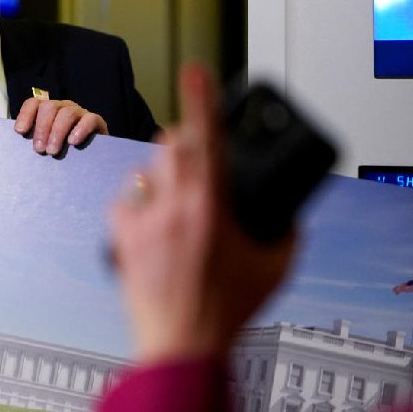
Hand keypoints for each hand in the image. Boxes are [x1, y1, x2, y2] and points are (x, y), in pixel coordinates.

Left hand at [14, 98, 107, 154]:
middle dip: (42, 128)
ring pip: (67, 113)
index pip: (34, 103)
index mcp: (48, 111)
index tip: (20, 132)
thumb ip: (35, 142)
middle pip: (49, 107)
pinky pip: (89, 119)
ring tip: (52, 151)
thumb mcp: (46, 144)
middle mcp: (63, 107)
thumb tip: (16, 149)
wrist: (92, 156)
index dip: (25, 115)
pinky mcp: (96, 121)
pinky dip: (80, 129)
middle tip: (39, 150)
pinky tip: (73, 142)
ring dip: (57, 133)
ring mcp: (80, 112)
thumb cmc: (63, 151)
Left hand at [110, 64, 294, 361]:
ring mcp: (145, 220)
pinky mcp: (123, 237)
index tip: (194, 69)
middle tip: (195, 158)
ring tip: (174, 201)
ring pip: (145, 171)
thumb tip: (290, 215)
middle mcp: (175, 206)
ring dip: (161, 175)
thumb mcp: (275, 269)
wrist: (182, 343)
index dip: (200, 99)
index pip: (207, 139)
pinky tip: (149, 222)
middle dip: (184, 142)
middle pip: (171, 146)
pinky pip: (122, 202)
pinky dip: (136, 205)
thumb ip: (287, 233)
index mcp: (212, 206)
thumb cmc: (225, 310)